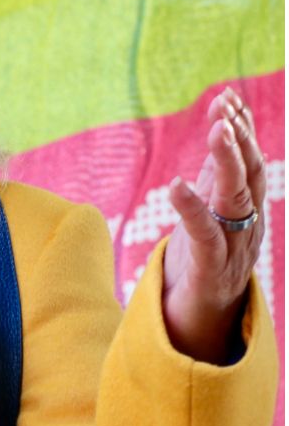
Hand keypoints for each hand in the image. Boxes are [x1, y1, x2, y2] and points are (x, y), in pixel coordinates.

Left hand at [162, 87, 266, 362]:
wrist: (198, 326)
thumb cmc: (198, 266)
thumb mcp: (208, 213)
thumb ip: (214, 179)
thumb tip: (220, 135)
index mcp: (245, 212)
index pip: (248, 164)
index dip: (240, 131)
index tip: (227, 99)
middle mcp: (245, 227)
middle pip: (248, 176)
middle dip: (238, 139)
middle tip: (223, 109)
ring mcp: (231, 249)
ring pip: (235, 200)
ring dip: (225, 163)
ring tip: (214, 131)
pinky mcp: (208, 271)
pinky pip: (203, 236)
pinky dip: (191, 209)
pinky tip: (176, 186)